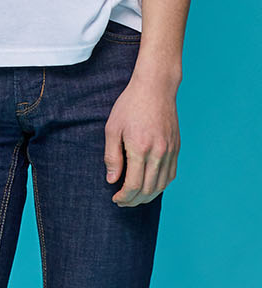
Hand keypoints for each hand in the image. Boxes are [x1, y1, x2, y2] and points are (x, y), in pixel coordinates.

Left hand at [104, 55, 180, 204]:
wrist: (156, 86)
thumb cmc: (130, 104)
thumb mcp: (113, 128)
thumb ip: (111, 156)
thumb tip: (112, 180)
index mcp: (140, 148)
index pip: (134, 185)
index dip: (124, 197)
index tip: (115, 198)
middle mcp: (158, 152)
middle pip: (148, 189)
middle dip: (133, 201)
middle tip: (123, 201)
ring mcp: (170, 150)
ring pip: (161, 185)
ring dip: (147, 197)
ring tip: (135, 197)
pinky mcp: (176, 147)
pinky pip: (170, 175)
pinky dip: (160, 186)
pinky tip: (150, 186)